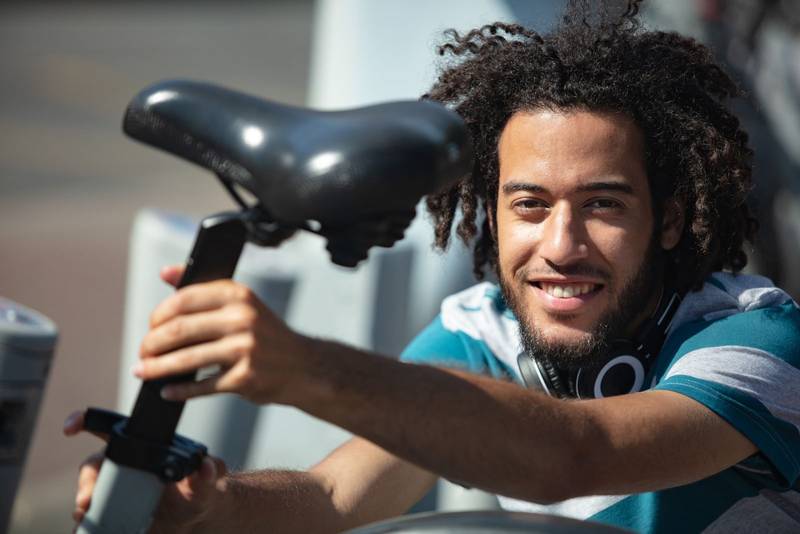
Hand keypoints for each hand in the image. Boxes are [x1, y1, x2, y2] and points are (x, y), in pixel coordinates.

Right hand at [64, 410, 226, 532]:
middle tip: (86, 500)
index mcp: (143, 449)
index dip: (86, 421)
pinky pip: (92, 515)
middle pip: (94, 465)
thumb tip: (207, 466)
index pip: (111, 429)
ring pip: (89, 490)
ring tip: (84, 514)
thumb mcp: (206, 484)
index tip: (71, 427)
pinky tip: (82, 530)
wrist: (196, 519)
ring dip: (82, 501)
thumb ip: (208, 474)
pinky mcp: (113, 511)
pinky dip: (85, 523)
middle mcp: (125, 465)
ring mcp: (116, 489)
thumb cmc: (199, 492)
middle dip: (85, 481)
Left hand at [133, 265, 310, 404]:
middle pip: (180, 329)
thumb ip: (203, 289)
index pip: (184, 299)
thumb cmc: (266, 335)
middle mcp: (243, 318)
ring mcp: (245, 349)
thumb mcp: (241, 303)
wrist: (304, 366)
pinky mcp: (246, 378)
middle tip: (143, 353)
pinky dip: (180, 390)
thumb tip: (166, 272)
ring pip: (186, 359)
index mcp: (238, 295)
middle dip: (152, 344)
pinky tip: (167, 391)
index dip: (158, 315)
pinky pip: (203, 386)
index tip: (151, 327)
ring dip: (157, 368)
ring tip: (142, 371)